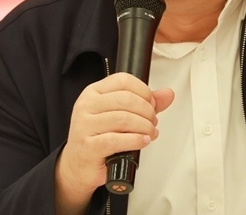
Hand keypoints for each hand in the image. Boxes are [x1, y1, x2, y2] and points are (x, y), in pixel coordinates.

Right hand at [55, 73, 174, 212]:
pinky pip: (117, 140)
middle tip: (152, 121)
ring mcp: (85, 126)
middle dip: (147, 111)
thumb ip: (144, 103)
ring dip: (144, 127)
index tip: (151, 102)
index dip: (143, 90)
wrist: (78, 165)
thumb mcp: (119, 114)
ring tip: (149, 132)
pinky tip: (143, 141)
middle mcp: (86, 106)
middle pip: (126, 99)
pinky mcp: (88, 146)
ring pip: (124, 119)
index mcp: (93, 92)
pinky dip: (136, 140)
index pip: (123, 80)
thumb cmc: (98, 137)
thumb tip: (167, 94)